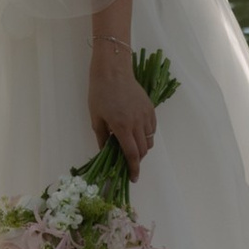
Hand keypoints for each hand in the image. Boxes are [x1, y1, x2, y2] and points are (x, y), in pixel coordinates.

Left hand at [90, 34, 157, 176]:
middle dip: (137, 161)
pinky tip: (138, 133)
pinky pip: (152, 128)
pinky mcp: (150, 108)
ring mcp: (146, 115)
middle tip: (128, 163)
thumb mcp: (95, 118)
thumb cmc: (100, 92)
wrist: (113, 70)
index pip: (131, 155)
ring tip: (132, 146)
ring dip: (142, 148)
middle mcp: (137, 123)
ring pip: (149, 140)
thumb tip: (105, 153)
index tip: (133, 178)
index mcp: (122, 127)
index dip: (133, 169)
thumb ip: (102, 138)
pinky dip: (147, 135)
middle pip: (143, 150)